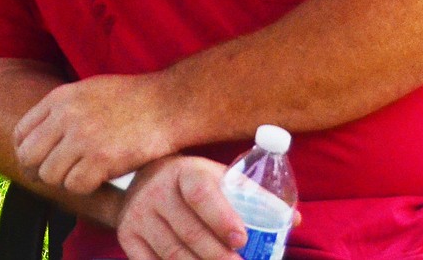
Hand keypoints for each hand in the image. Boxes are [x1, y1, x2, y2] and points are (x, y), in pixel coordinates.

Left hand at [13, 73, 174, 194]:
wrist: (167, 102)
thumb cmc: (131, 98)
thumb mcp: (88, 89)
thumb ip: (61, 108)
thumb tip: (39, 133)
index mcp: (60, 97)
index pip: (22, 132)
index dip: (26, 151)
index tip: (40, 160)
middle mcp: (66, 116)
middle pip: (29, 156)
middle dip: (39, 170)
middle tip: (56, 175)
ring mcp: (83, 138)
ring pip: (50, 175)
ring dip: (65, 180)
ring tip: (84, 173)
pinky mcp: (101, 159)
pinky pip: (75, 186)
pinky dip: (85, 187)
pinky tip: (99, 178)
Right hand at [116, 156, 246, 259]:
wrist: (144, 182)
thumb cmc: (194, 184)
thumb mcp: (219, 179)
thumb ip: (253, 197)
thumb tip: (294, 219)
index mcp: (184, 172)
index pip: (201, 193)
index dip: (221, 217)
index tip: (242, 239)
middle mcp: (157, 190)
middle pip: (189, 232)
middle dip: (218, 257)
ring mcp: (140, 214)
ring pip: (173, 253)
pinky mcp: (128, 236)